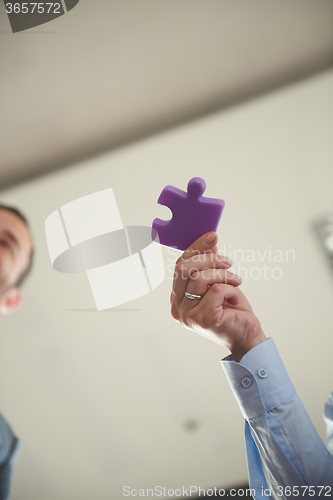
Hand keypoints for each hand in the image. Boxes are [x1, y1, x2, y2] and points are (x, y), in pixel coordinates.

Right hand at [170, 232, 265, 361]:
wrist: (247, 337)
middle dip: (209, 259)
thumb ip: (208, 266)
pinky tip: (235, 297)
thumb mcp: (217, 282)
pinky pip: (216, 290)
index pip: (179, 266)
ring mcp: (188, 315)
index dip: (195, 249)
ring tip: (236, 280)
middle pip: (184, 269)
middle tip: (228, 261)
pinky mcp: (203, 319)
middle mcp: (178, 308)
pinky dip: (230, 289)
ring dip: (223, 274)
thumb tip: (210, 240)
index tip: (212, 237)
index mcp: (177, 299)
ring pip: (200, 278)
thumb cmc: (231, 310)